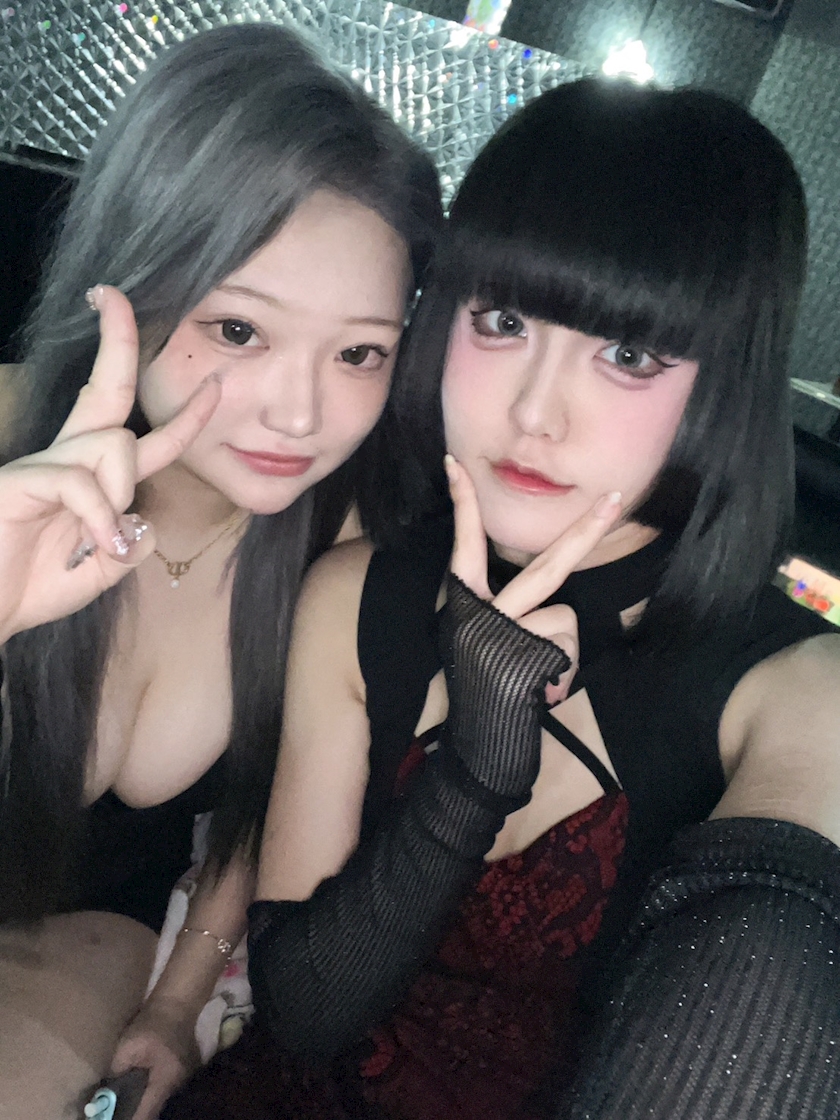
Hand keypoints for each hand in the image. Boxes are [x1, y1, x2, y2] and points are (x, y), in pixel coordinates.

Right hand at [0, 286, 220, 642]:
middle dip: (117, 341)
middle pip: (104, 392)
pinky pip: (79, 481)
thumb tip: (144, 523)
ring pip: (111, 446)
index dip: (180, 416)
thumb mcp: (101, 570)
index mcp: (86, 478)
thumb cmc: (32, 588)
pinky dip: (98, 516)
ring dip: (119, 495)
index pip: (136, 435)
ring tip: (98, 542)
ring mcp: (38, 466)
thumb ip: (130, 544)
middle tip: (114, 295)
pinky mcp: (18, 481)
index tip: (211, 384)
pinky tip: (92, 546)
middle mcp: (63, 460)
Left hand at [110, 998, 200, 1119]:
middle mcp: (176, 1085)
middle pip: (153, 1110)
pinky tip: (136, 1089)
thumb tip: (105, 1092)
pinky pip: (160, 1089)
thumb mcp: (128, 1046)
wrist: (176, 1002)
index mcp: (165, 1082)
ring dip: (141, 1103)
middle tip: (114, 1111)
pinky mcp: (178, 1071)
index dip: (128, 1119)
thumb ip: (117, 1072)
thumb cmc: (153, 1023)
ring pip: (157, 1101)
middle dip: (133, 1113)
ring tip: (122, 1103)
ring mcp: (180, 1079)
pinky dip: (148, 1093)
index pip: (145, 1114)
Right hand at [444, 454, 622, 704]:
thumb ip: (512, 616)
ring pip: (563, 618)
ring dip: (559, 649)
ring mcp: (503, 634)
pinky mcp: (525, 657)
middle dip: (587, 531)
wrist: (478, 747)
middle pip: (547, 566)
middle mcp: (481, 613)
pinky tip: (539, 693)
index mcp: (467, 604)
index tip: (456, 465)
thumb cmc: (487, 693)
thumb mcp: (488, 645)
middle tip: (618, 498)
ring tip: (535, 679)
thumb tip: (554, 616)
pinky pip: (566, 647)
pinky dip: (561, 670)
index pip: (465, 545)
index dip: (464, 505)